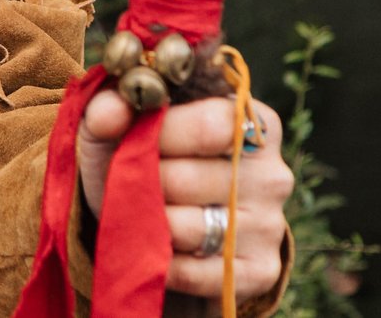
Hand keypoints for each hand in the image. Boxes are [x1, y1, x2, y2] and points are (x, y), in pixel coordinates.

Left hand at [76, 92, 290, 299]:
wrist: (159, 230)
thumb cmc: (144, 164)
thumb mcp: (119, 130)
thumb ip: (108, 109)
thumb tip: (107, 111)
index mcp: (251, 122)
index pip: (210, 125)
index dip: (160, 134)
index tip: (128, 139)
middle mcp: (272, 174)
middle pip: (191, 178)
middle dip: (144, 183)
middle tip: (126, 184)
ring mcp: (271, 225)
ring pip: (191, 227)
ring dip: (151, 224)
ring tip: (140, 215)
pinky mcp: (261, 272)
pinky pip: (195, 272)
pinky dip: (162, 263)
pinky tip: (155, 249)